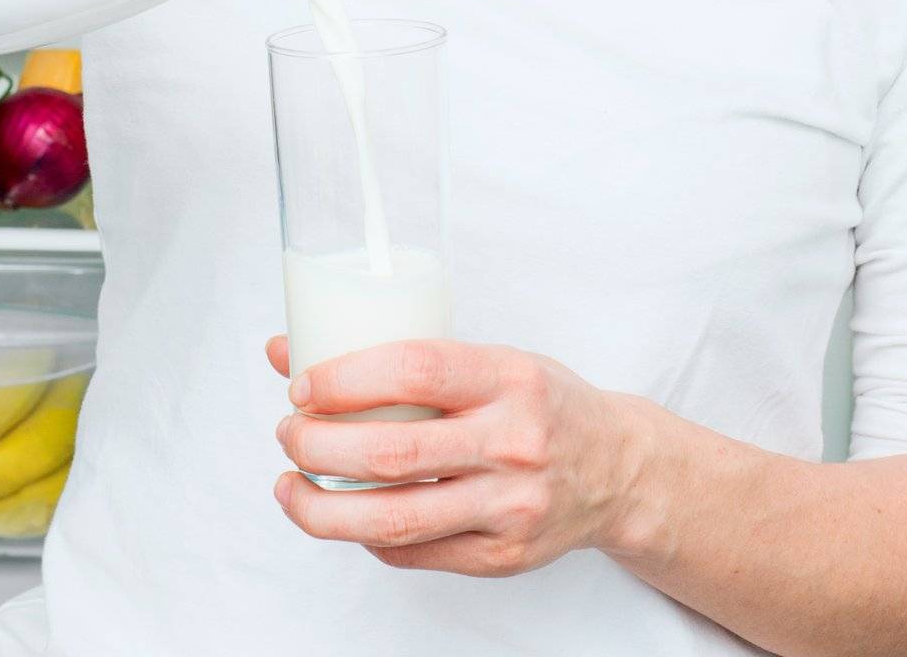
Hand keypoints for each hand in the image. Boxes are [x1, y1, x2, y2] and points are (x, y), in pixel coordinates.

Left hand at [266, 335, 648, 576]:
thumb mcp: (487, 359)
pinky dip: (364, 536)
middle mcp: (514, 443)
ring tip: (289, 486)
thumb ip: (400, 357)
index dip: (345, 379)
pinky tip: (343, 515)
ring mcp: (511, 507)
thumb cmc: (540, 402)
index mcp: (509, 377)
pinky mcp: (503, 557)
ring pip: (395, 518)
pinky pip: (414, 553)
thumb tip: (288, 348)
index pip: (415, 370)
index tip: (302, 386)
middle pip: (393, 453)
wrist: (619, 468)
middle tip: (289, 434)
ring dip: (323, 508)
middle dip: (319, 446)